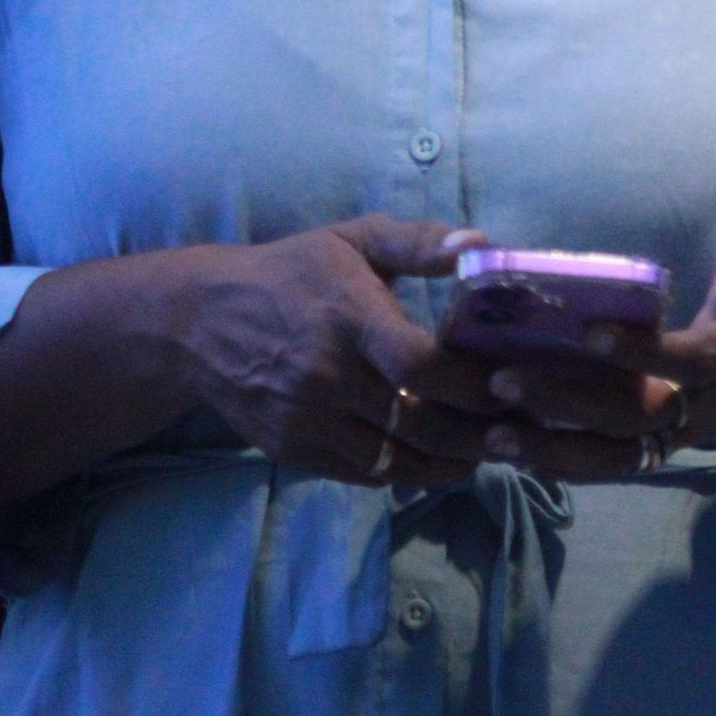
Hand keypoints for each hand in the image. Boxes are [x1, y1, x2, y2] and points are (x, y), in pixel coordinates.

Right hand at [182, 216, 501, 488]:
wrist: (201, 322)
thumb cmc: (292, 273)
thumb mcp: (352, 240)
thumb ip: (418, 242)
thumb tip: (480, 243)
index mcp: (349, 316)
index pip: (421, 367)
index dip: (472, 387)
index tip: (509, 387)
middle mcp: (328, 375)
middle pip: (419, 425)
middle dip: (476, 436)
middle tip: (514, 432)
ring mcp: (308, 420)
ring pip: (397, 460)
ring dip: (449, 464)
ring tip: (485, 453)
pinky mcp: (294, 451)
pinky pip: (364, 474)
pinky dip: (406, 472)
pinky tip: (435, 460)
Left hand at [480, 190, 715, 479]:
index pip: (686, 361)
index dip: (642, 352)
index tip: (589, 332)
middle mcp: (699, 402)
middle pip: (633, 419)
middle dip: (568, 405)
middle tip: (502, 381)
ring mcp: (677, 428)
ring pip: (616, 455)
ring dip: (554, 449)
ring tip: (492, 435)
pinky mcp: (657, 440)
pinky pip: (610, 462)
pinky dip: (562, 462)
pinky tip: (508, 450)